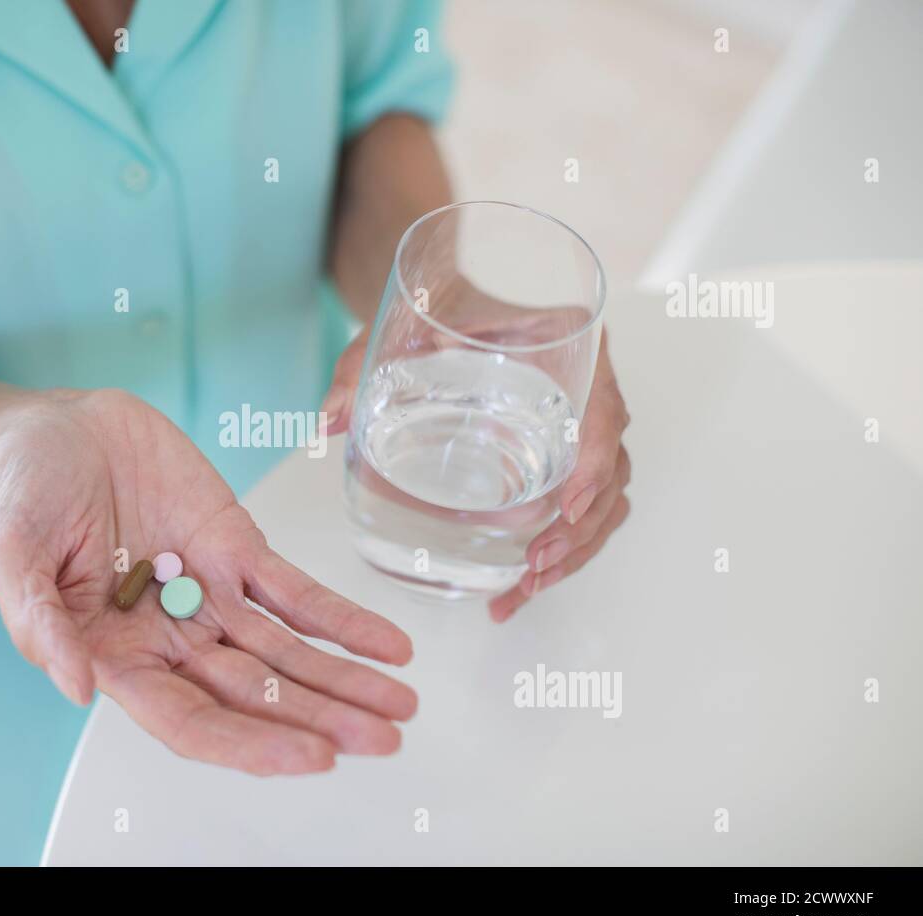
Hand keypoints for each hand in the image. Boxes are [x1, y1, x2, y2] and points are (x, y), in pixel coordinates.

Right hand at [0, 389, 417, 774]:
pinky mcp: (238, 550)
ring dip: (345, 679)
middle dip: (321, 719)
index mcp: (116, 656)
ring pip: (288, 652)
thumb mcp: (8, 554)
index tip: (312, 757)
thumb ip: (38, 623)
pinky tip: (390, 645)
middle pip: (255, 695)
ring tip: (403, 703)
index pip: (190, 719)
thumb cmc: (21, 493)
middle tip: (385, 739)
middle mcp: (172, 639)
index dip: (249, 743)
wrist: (57, 425)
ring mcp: (211, 595)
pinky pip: (298, 593)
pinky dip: (345, 619)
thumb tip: (78, 689)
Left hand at [320, 297, 629, 620]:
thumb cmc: (433, 311)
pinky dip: (560, 553)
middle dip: (580, 529)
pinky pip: (581, 512)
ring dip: (575, 551)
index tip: (570, 506)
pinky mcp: (562, 458)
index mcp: (568, 345)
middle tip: (534, 566)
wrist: (444, 305)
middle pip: (611, 469)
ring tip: (526, 588)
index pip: (604, 409)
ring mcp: (578, 430)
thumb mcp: (394, 333)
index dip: (595, 462)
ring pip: (604, 501)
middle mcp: (586, 389)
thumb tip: (327, 422)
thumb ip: (358, 371)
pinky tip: (519, 587)